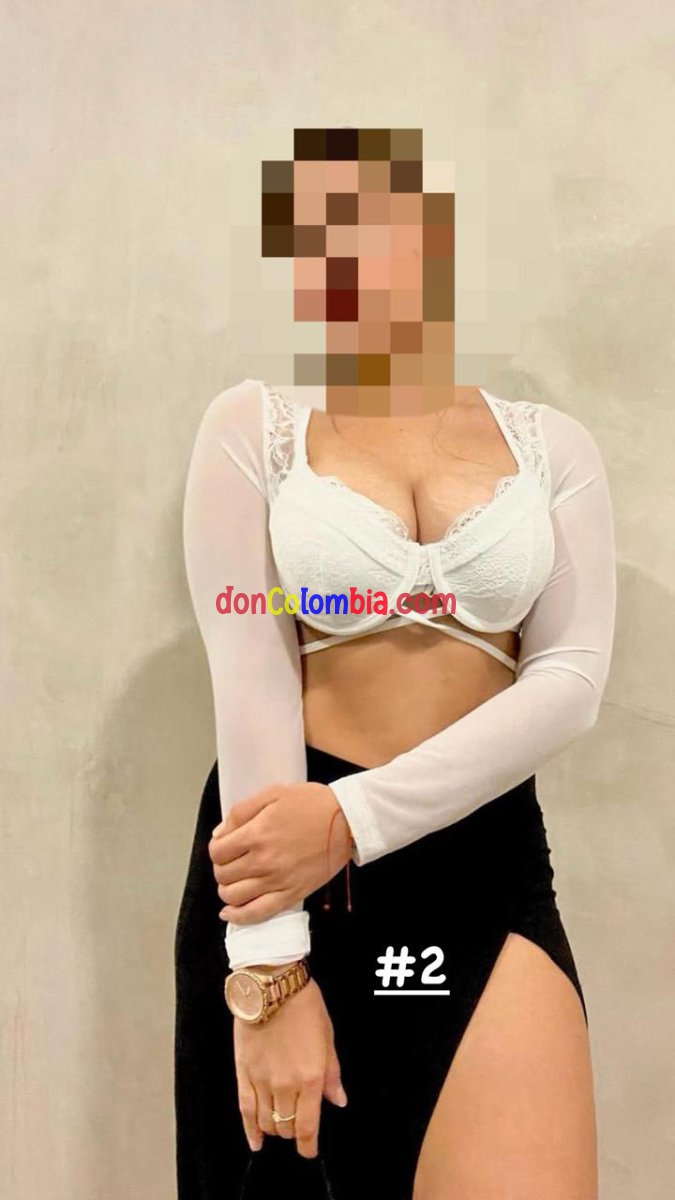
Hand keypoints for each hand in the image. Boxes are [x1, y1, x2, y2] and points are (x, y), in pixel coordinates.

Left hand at [208, 781, 352, 923]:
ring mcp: (278, 881)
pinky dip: (239, 917)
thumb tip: (219, 833)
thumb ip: (242, 812)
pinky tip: (230, 912)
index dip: (217, 847)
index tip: (225, 844)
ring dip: (227, 890)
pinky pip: (258, 914)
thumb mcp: (274, 793)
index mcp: (257, 833)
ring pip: (234, 896)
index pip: (217, 851)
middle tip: (232, 860)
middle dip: (222, 867)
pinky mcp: (292, 894)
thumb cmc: (312, 803)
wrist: (348, 820)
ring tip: (234, 881)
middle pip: (223, 874)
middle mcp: (264, 861)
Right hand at [234, 974, 347, 1156]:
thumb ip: (331, 1074)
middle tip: (296, 1129)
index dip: (308, 1144)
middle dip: (292, 1133)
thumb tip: (337, 1101)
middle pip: (286, 1126)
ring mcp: (262, 1081)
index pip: (308, 1125)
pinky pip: (245, 1109)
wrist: (272, 984)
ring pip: (267, 1122)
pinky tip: (255, 1141)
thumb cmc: (305, 1006)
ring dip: (274, 1130)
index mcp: (311, 1078)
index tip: (310, 1151)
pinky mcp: (243, 1072)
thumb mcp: (328, 1038)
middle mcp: (286, 1085)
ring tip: (278, 1128)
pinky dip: (250, 1129)